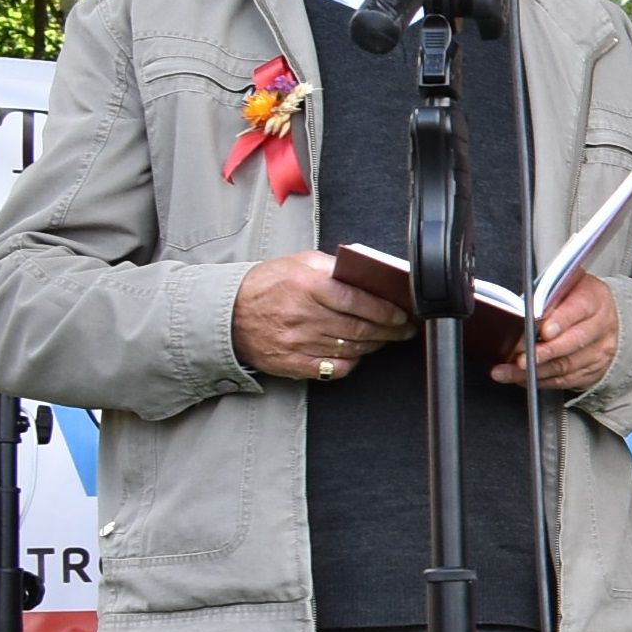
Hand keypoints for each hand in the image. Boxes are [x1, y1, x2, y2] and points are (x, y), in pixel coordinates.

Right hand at [233, 250, 413, 381]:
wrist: (228, 314)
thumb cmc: (267, 285)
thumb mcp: (299, 263)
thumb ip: (333, 267)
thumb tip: (369, 277)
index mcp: (307, 286)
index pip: (356, 300)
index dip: (384, 310)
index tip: (401, 314)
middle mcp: (303, 316)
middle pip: (359, 328)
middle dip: (389, 331)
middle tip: (404, 329)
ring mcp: (298, 343)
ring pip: (351, 348)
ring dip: (374, 344)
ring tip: (386, 338)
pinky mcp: (293, 364)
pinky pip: (334, 368)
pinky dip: (351, 362)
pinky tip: (357, 353)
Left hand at [494, 268, 616, 391]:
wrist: (597, 316)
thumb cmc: (571, 299)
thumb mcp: (561, 289)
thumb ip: (544, 300)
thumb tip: (519, 316)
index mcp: (594, 297)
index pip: (578, 308)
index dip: (560, 321)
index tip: (542, 331)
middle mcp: (602, 324)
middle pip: (573, 342)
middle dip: (543, 353)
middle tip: (519, 359)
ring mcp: (601, 350)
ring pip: (566, 365)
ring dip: (534, 371)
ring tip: (508, 372)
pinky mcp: (596, 370)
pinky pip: (566, 380)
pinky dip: (541, 380)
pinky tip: (523, 378)